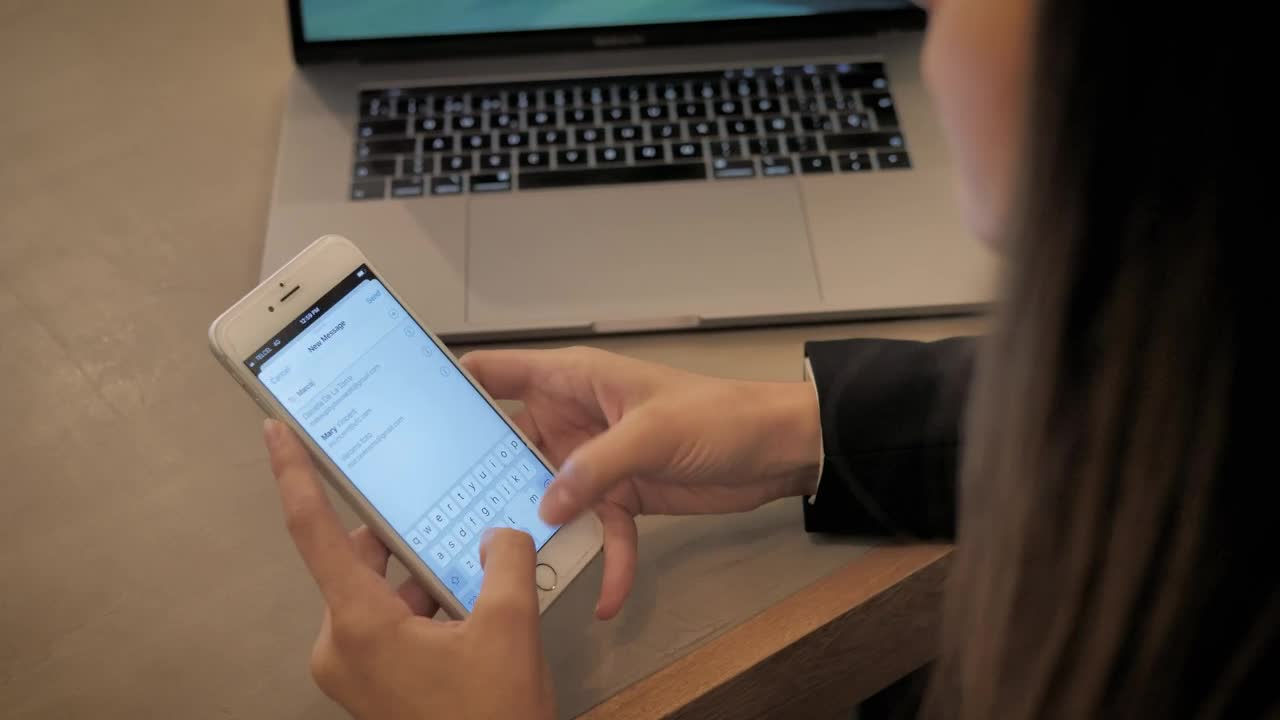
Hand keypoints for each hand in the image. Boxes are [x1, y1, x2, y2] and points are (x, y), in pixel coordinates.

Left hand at [263, 419, 553, 719]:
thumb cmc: (488, 718)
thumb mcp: (511, 628)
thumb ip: (506, 563)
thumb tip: (498, 536)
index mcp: (360, 624)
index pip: (314, 533)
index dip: (294, 477)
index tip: (276, 435)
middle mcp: (341, 645)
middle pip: (357, 561)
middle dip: (399, 534)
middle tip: (432, 503)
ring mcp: (353, 668)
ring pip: (377, 593)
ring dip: (418, 575)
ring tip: (469, 562)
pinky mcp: (371, 683)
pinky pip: (387, 623)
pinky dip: (421, 605)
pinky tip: (469, 602)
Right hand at [460, 347, 820, 619]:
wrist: (776, 449)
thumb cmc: (718, 416)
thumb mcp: (652, 434)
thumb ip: (596, 467)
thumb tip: (546, 504)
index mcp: (574, 382)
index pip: (501, 372)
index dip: (456, 386)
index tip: (413, 415)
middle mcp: (575, 419)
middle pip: (512, 447)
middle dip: (487, 480)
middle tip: (449, 516)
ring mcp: (597, 461)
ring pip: (551, 498)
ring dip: (542, 532)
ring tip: (516, 568)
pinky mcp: (622, 496)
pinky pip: (601, 532)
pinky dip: (606, 565)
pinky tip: (607, 601)